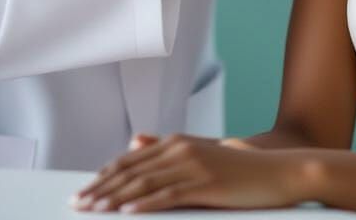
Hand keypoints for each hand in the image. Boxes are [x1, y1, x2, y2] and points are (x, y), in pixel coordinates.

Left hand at [69, 132, 309, 212]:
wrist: (278, 172)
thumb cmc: (241, 169)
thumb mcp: (202, 153)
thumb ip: (167, 149)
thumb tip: (135, 143)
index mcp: (178, 142)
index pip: (130, 161)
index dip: (104, 176)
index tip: (83, 192)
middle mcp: (182, 149)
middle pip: (132, 171)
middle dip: (100, 189)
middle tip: (76, 204)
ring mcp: (194, 166)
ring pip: (145, 184)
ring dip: (114, 199)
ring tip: (93, 211)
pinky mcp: (207, 185)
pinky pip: (169, 196)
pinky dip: (145, 206)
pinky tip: (127, 215)